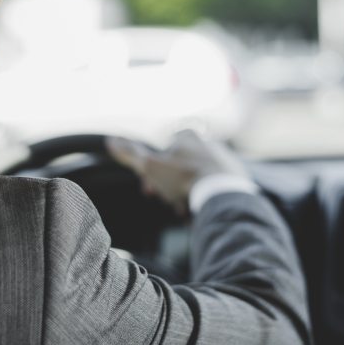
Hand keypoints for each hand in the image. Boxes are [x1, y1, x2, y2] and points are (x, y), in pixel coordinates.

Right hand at [106, 130, 247, 212]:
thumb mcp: (149, 165)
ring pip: (192, 179)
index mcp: (186, 135)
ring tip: (182, 210)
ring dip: (183, 195)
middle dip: (168, 187)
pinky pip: (210, 187)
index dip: (151, 174)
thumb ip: (130, 153)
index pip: (161, 154)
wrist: (221, 192)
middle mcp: (206, 142)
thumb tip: (110, 140)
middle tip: (167, 202)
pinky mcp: (233, 175)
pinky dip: (200, 198)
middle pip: (177, 168)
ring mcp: (221, 158)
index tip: (149, 191)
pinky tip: (196, 210)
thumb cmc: (183, 177)